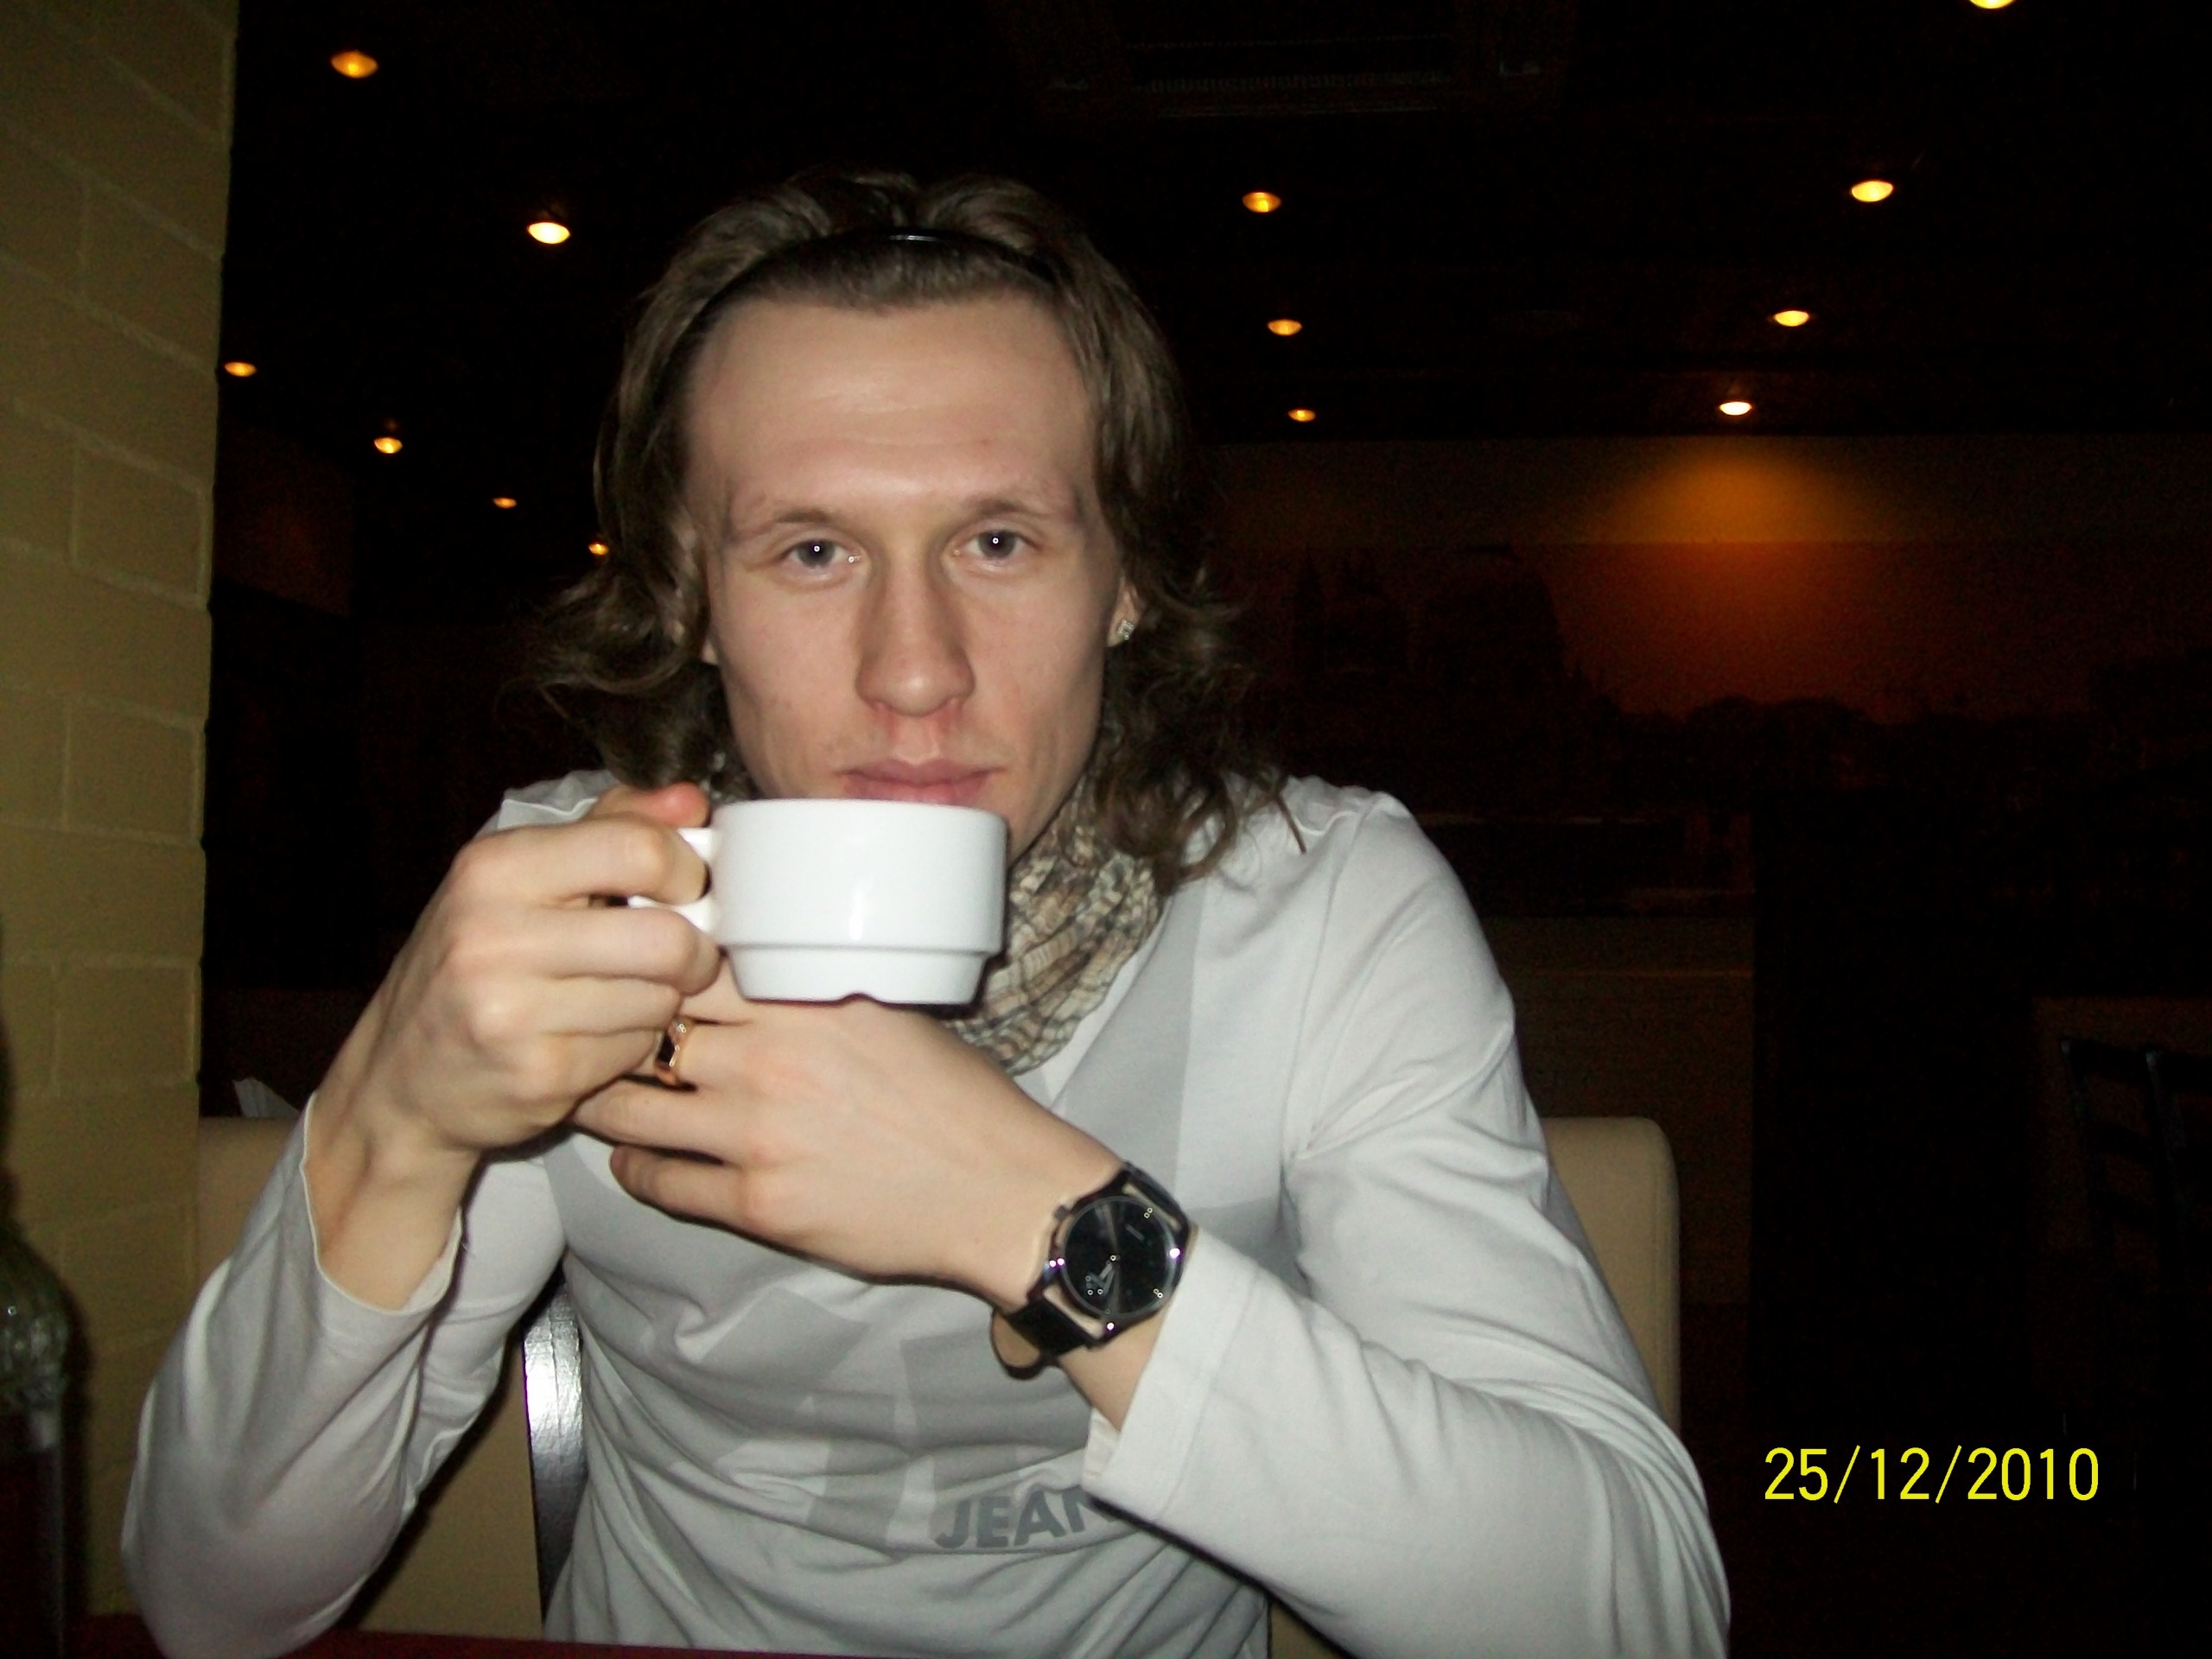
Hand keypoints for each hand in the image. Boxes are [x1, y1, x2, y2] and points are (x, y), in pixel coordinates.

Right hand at [307, 783, 724, 1304]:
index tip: (685, 889)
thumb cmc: (475, 962)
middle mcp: (495, 937)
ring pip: (659, 998)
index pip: (638, 850)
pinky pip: (636, 1050)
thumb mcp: (520, 877)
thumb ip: (610, 827)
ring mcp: (512, 1012)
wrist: (402, 1078)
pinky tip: (597, 1035)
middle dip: (695, 951)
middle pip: (665, 937)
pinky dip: (634, 1044)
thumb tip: (689, 800)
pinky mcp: (537, 1075)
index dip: (686, 871)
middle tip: (686, 957)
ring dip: (662, 1001)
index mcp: (495, 869)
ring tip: (625, 995)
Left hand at [571, 979, 1120, 1307]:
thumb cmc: (955, 1098)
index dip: (643, 960)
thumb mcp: (890, 1012)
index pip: (685, 961)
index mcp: (805, 999)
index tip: (620, 961)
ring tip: (593, 1093)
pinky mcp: (756, 1204)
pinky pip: (658, 1181)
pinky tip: (635, 1160)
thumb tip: (749, 966)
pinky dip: (635, 1169)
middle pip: (642, 1028)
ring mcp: (756, 1135)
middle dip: (608, 1028)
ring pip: (630, 1109)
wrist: (999, 1191)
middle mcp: (771, 1059)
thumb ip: (813, 989)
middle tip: (587, 1029)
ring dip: (602, 1101)